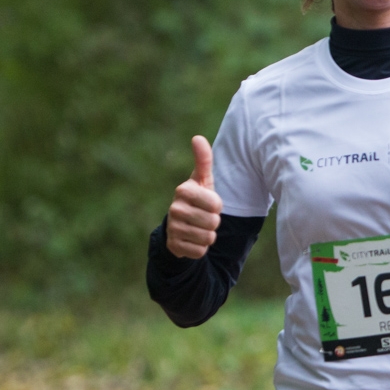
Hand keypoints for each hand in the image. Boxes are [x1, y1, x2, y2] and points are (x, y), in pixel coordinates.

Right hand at [165, 135, 222, 258]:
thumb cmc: (197, 199)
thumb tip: (197, 137)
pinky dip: (201, 248)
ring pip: (208, 238)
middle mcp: (174, 208)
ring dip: (208, 235)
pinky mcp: (174, 246)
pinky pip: (200, 251)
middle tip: (203, 217)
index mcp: (182, 190)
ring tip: (199, 228)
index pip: (216, 204)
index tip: (208, 203)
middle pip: (213, 222)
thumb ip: (203, 160)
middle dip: (213, 222)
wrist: (180, 226)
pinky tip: (192, 240)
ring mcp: (173, 228)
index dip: (217, 206)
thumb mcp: (202, 180)